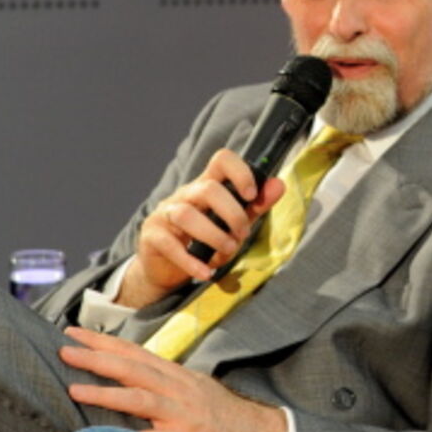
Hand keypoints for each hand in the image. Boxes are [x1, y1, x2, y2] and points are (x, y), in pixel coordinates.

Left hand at [62, 326, 288, 431]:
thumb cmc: (222, 415)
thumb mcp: (194, 388)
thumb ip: (164, 384)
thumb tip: (128, 380)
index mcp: (176, 375)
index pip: (134, 352)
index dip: (103, 341)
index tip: (74, 332)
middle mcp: (177, 388)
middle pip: (132, 367)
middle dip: (96, 356)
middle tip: (64, 348)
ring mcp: (181, 414)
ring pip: (139, 397)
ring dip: (105, 391)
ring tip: (74, 388)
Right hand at [121, 149, 284, 307]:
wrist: (167, 269)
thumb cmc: (204, 241)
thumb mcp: (234, 224)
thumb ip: (255, 206)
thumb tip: (279, 185)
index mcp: (207, 185)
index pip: (221, 160)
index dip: (240, 172)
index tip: (252, 195)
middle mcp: (185, 194)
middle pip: (209, 189)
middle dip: (233, 214)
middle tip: (243, 234)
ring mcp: (165, 213)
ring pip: (186, 214)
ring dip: (214, 235)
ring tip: (228, 251)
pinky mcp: (152, 236)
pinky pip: (170, 245)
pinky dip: (191, 261)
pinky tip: (207, 272)